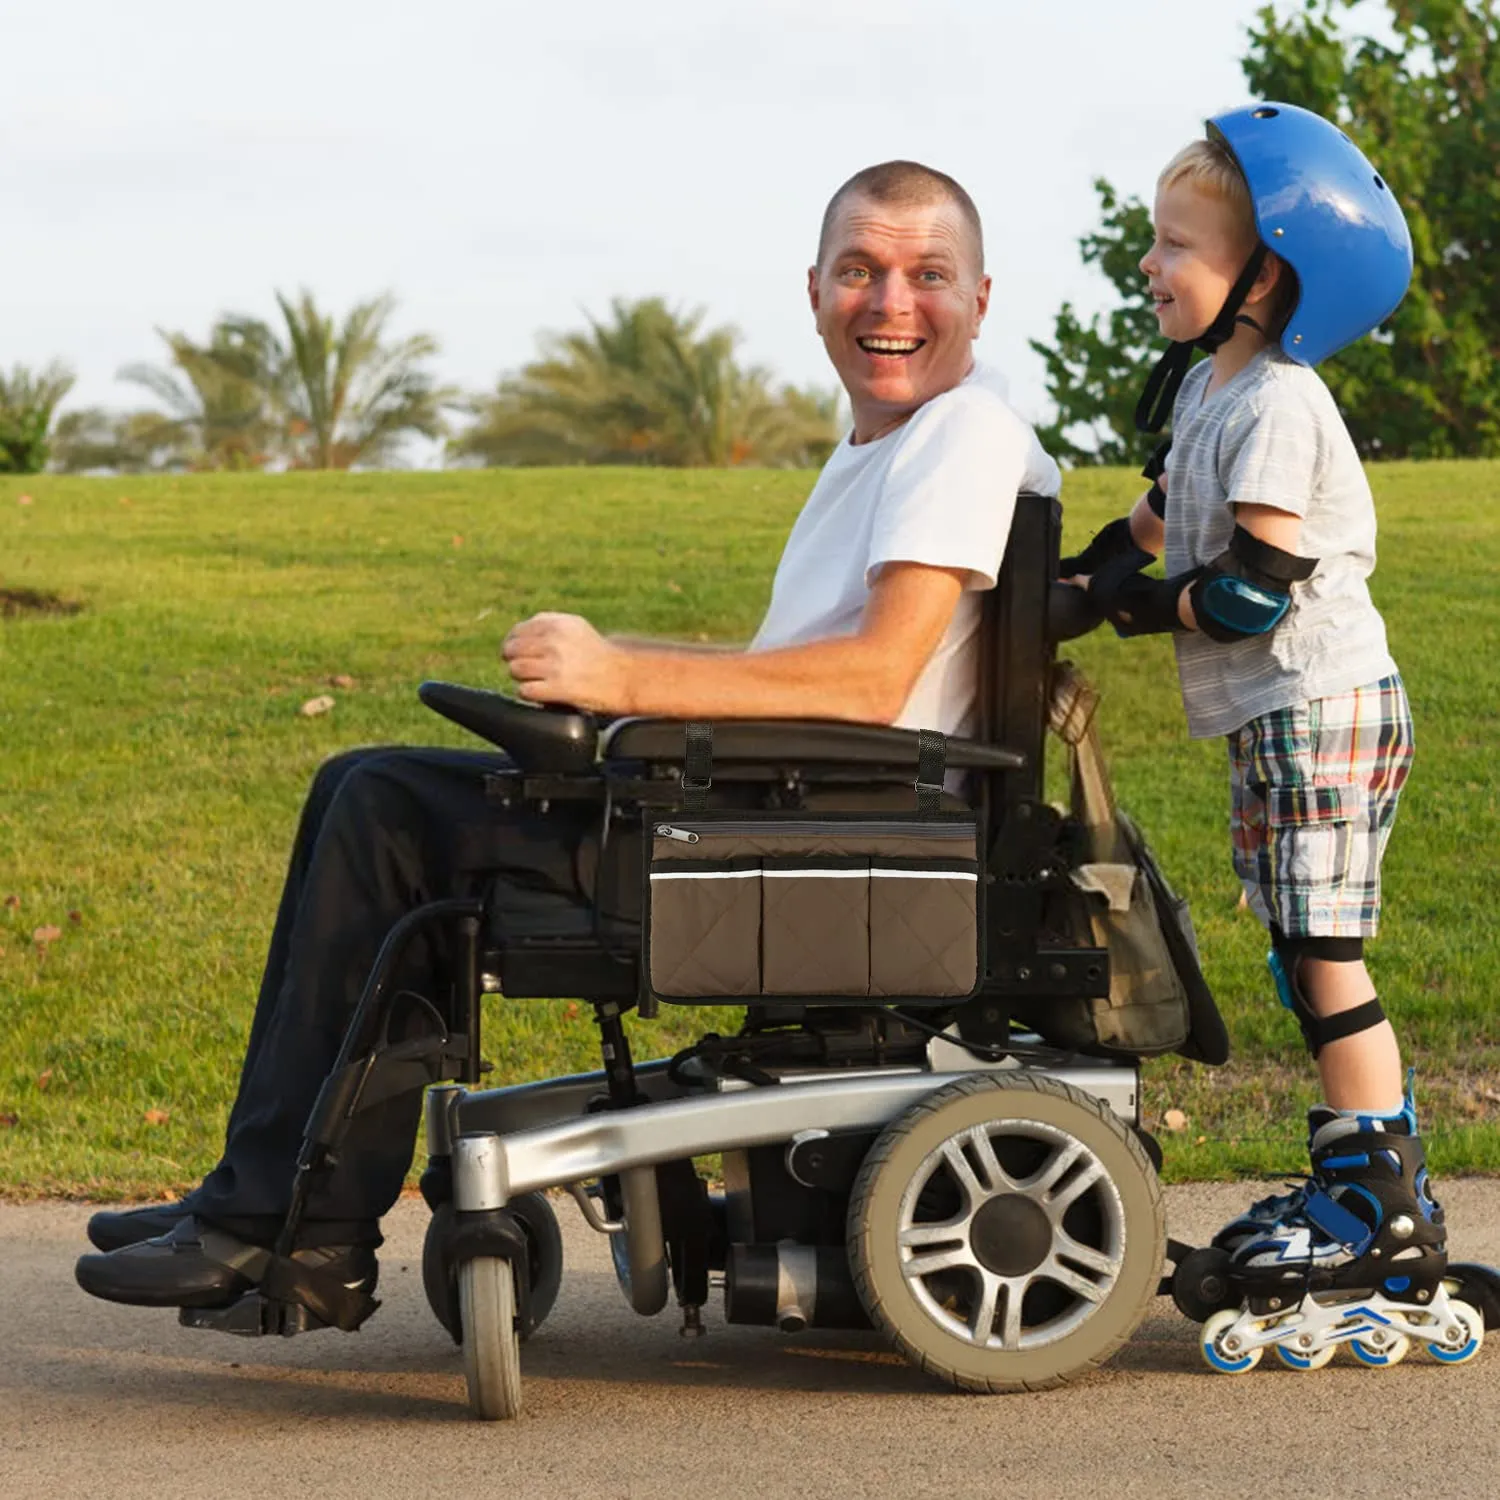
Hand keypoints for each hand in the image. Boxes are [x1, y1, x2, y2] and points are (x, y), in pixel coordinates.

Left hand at [501, 612, 634, 712]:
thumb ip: (548, 624)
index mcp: (557, 624)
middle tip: (527, 669)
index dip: (513, 644)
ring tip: (536, 681)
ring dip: (522, 678)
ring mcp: (554, 665)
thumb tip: (518, 632)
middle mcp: (554, 641)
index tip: (518, 653)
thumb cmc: (597, 654)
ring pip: (515, 670)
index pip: (517, 631)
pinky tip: (541, 693)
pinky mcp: (557, 688)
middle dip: (516, 660)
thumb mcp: (576, 627)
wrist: (623, 677)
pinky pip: (524, 690)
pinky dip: (530, 694)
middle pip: (511, 650)